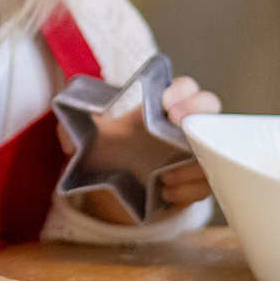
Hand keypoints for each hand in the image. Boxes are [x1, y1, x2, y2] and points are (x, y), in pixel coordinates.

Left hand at [62, 75, 221, 223]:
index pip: (184, 88)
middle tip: (178, 123)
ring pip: (214, 148)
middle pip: (210, 107)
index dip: (181, 91)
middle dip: (198, 110)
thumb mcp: (91, 140)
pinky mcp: (199, 181)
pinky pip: (209, 183)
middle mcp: (185, 126)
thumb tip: (65, 133)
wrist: (120, 188)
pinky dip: (191, 189)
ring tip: (165, 176)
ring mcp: (197, 153)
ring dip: (194, 161)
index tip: (165, 103)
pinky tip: (167, 192)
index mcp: (162, 108)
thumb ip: (75, 130)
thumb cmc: (112, 153)